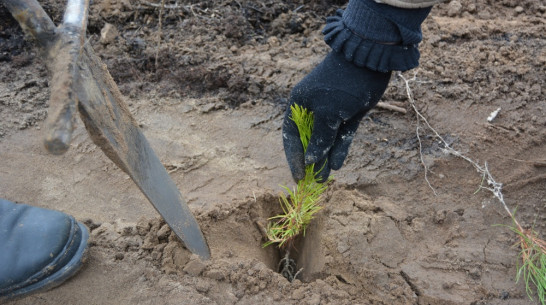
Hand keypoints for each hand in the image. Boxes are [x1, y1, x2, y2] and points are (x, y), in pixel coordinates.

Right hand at [283, 51, 390, 181]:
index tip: (298, 177)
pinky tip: (337, 165)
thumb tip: (310, 161)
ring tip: (325, 179)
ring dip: (325, 159)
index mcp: (299, 105)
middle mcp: (313, 110)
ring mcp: (332, 113)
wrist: (369, 61)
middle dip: (310, 162)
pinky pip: (342, 137)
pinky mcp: (349, 115)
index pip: (291, 136)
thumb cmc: (341, 85)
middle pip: (308, 141)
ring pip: (326, 141)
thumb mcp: (328, 113)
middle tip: (314, 182)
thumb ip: (319, 138)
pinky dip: (339, 150)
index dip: (294, 158)